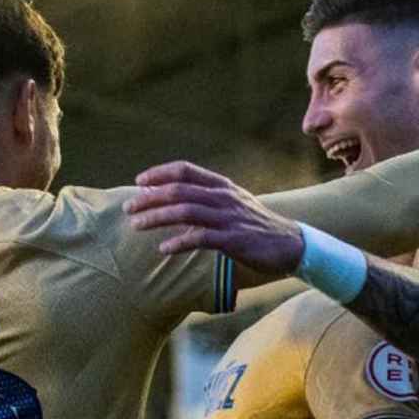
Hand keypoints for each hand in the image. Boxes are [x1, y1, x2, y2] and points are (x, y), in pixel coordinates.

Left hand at [124, 161, 303, 273]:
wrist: (290, 244)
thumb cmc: (255, 225)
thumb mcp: (231, 204)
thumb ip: (204, 201)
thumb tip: (169, 206)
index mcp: (222, 185)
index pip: (186, 169)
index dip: (160, 173)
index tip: (139, 181)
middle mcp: (224, 197)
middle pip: (180, 190)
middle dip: (150, 198)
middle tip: (128, 208)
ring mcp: (229, 217)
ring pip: (186, 211)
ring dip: (157, 217)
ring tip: (136, 225)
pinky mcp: (234, 239)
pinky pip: (202, 238)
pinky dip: (180, 242)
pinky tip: (164, 249)